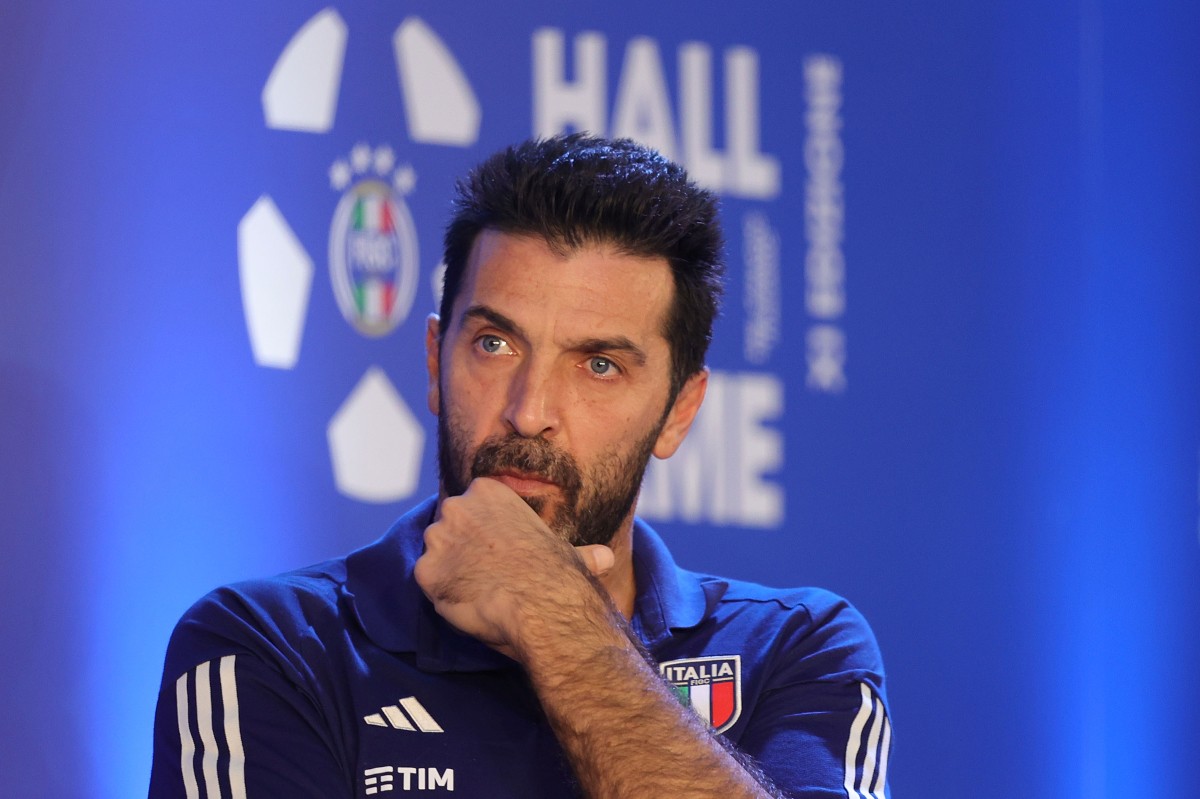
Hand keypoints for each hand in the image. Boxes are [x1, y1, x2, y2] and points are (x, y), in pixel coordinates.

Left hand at [414, 478, 612, 656]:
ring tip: (479, 591)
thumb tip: (606, 559)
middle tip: (486, 573)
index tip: (499, 551)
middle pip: (449, 527)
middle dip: (462, 547)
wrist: (538, 603)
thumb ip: (580, 552)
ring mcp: (437, 538)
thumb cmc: (557, 574)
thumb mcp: (570, 554)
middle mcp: (456, 506)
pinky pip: (429, 583)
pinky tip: (467, 603)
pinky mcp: (425, 571)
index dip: (484, 531)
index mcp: (488, 491)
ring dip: (451, 570)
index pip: (473, 505)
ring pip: (436, 554)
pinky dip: (443, 594)